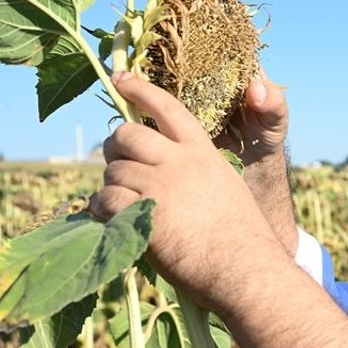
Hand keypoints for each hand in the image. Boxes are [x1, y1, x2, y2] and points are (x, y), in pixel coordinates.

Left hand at [90, 71, 278, 296]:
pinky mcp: (143, 213)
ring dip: (111, 187)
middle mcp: (179, 161)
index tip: (119, 78)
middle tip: (118, 164)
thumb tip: (165, 173)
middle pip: (127, 135)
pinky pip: (105, 200)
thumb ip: (196, 172)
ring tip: (123, 205)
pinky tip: (111, 220)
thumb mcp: (226, 187)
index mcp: (201, 152)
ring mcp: (160, 186)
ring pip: (113, 171)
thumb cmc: (242, 238)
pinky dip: (102, 210)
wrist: (245, 269)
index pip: (166, 107)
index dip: (139, 89)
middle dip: (115, 148)